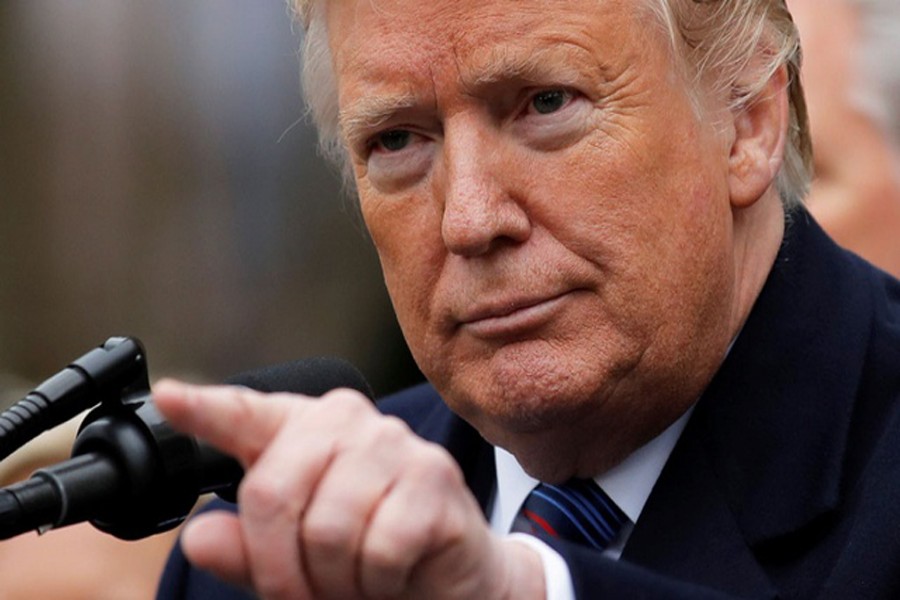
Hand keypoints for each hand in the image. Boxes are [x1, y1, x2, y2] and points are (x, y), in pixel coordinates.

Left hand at [153, 381, 544, 599]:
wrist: (448, 577)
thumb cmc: (366, 558)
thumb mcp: (297, 563)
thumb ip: (247, 550)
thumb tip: (200, 537)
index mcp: (304, 431)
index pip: (246, 415)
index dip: (205, 408)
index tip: (169, 395)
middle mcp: (348, 422)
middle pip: (272, 493)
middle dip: (281, 566)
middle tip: (306, 592)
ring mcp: (394, 444)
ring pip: (327, 528)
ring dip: (337, 579)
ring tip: (356, 578)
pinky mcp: (434, 475)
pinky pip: (379, 546)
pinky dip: (378, 581)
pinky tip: (393, 572)